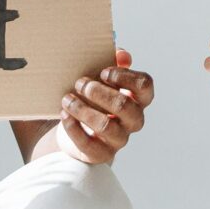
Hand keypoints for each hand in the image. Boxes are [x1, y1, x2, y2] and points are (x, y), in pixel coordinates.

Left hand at [56, 50, 152, 165]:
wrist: (75, 127)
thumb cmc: (91, 97)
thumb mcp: (100, 77)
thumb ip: (112, 61)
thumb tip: (122, 54)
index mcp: (137, 98)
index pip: (145, 86)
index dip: (125, 77)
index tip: (103, 72)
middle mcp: (133, 120)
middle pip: (124, 106)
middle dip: (98, 92)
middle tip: (79, 84)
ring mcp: (119, 139)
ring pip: (106, 126)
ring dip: (83, 109)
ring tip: (67, 100)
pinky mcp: (101, 154)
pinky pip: (88, 143)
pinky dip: (73, 127)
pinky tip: (64, 115)